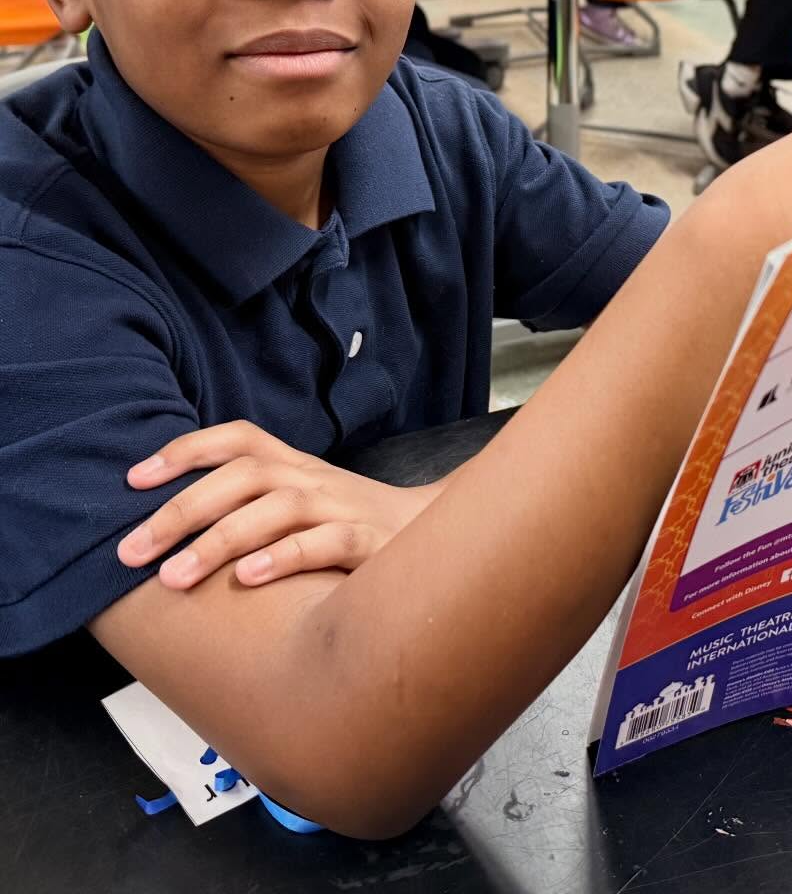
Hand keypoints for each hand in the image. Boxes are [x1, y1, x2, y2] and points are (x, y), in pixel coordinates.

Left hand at [116, 422, 443, 589]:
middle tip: (131, 551)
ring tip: (175, 576)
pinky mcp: (369, 544)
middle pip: (245, 474)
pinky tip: (249, 579)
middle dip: (181, 510)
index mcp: (295, 466)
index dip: (185, 450)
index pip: (238, 439)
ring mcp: (343, 509)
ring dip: (220, 540)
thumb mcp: (301, 504)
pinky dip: (285, 558)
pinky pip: (325, 544)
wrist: (434, 537)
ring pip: (278, 508)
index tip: (133, 481)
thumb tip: (166, 526)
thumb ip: (250, 504)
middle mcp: (314, 480)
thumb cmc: (350, 527)